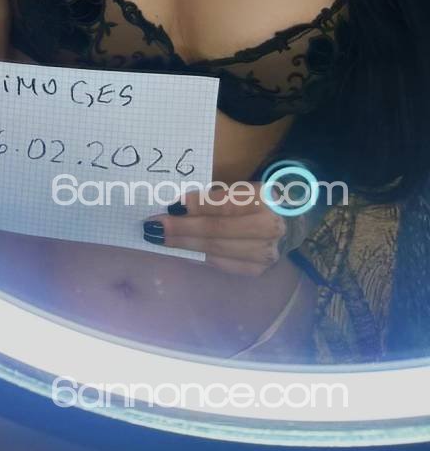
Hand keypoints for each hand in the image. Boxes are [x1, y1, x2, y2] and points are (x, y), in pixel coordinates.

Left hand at [142, 182, 314, 275]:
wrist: (298, 215)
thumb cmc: (262, 191)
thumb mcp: (245, 182)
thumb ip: (217, 192)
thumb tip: (177, 201)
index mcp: (267, 198)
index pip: (226, 205)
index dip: (197, 205)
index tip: (171, 205)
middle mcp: (270, 228)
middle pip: (218, 231)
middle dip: (181, 229)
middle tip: (152, 226)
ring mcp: (267, 252)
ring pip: (217, 250)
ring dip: (184, 245)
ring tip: (158, 239)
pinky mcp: (260, 268)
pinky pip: (223, 264)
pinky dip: (200, 256)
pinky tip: (182, 250)